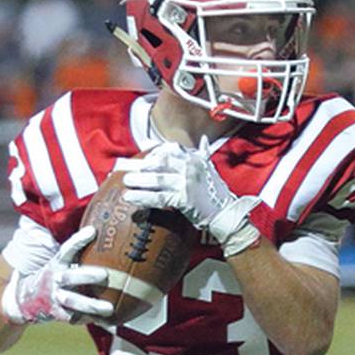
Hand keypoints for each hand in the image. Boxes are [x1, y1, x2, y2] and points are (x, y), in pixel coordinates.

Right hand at [0, 225, 114, 324]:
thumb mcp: (60, 264)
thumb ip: (77, 256)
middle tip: (105, 275)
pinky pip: (73, 317)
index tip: (93, 231)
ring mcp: (55, 296)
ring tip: (109, 308)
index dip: (79, 240)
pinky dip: (88, 319)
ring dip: (91, 305)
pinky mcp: (56, 313)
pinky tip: (104, 321)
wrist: (25, 298)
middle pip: (70, 276)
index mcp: (57, 263)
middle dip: (87, 275)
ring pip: (73, 301)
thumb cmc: (54, 277)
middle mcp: (55, 279)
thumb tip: (101, 237)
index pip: (67, 249)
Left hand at [118, 142, 261, 256]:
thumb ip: (203, 154)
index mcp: (196, 158)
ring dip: (139, 181)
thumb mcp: (211, 170)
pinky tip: (132, 198)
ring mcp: (187, 182)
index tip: (146, 158)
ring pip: (157, 179)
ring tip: (127, 183)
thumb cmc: (218, 194)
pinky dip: (143, 197)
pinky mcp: (183, 198)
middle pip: (160, 163)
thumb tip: (203, 141)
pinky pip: (159, 197)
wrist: (227, 213)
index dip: (155, 154)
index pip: (171, 150)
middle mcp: (190, 167)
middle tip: (130, 171)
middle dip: (143, 167)